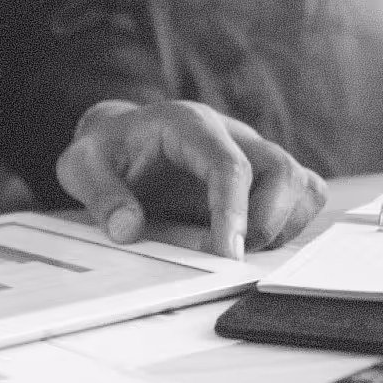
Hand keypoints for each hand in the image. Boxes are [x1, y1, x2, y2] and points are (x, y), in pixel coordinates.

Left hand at [55, 100, 327, 258]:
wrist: (117, 141)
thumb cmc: (103, 152)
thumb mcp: (81, 167)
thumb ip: (101, 195)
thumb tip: (128, 230)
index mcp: (188, 125)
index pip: (229, 164)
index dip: (234, 210)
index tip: (226, 254)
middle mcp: (230, 134)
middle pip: (281, 170)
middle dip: (266, 221)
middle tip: (226, 257)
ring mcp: (252, 153)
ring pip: (301, 184)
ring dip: (281, 226)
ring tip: (234, 249)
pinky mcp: (261, 176)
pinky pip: (302, 196)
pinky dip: (288, 226)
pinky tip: (249, 243)